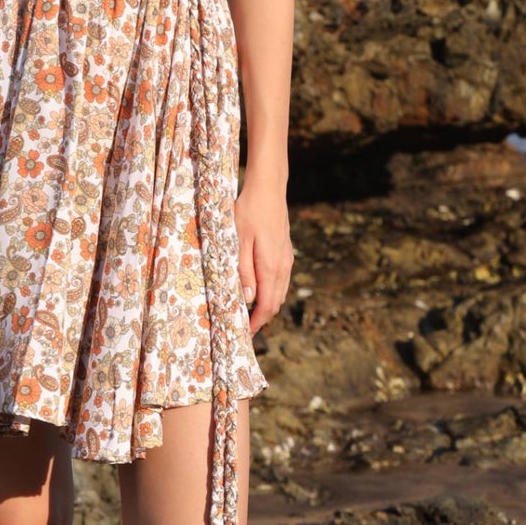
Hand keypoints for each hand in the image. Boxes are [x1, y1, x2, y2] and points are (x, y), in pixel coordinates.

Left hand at [234, 179, 292, 335]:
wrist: (268, 189)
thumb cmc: (248, 212)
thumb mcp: (238, 242)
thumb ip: (243, 272)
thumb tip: (248, 300)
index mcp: (272, 267)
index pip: (267, 306)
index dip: (256, 324)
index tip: (244, 335)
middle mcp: (283, 267)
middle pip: (275, 303)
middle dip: (260, 319)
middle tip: (242, 329)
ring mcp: (287, 260)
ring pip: (279, 293)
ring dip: (266, 306)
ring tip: (247, 314)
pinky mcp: (285, 253)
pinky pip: (280, 281)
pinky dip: (270, 293)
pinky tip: (257, 292)